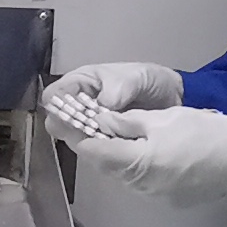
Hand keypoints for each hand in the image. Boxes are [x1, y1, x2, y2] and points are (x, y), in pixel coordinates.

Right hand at [42, 62, 182, 145]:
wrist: (172, 98)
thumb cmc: (149, 80)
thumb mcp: (136, 77)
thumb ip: (119, 87)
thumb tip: (104, 104)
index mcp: (80, 83)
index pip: (54, 95)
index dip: (56, 106)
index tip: (72, 116)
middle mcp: (79, 104)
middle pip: (57, 120)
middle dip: (69, 128)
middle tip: (89, 132)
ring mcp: (90, 124)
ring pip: (72, 137)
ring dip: (83, 141)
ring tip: (102, 141)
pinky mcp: (102, 140)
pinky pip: (90, 148)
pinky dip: (97, 150)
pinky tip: (110, 149)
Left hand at [74, 102, 226, 207]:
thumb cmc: (204, 131)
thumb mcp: (162, 118)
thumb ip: (125, 122)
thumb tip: (100, 122)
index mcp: (137, 162)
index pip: (93, 152)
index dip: (81, 136)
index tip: (74, 123)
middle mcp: (140, 186)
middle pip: (106, 166)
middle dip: (100, 147)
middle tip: (97, 127)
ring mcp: (155, 196)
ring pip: (123, 176)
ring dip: (119, 159)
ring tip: (126, 138)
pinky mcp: (168, 201)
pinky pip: (143, 183)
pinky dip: (139, 169)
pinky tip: (151, 154)